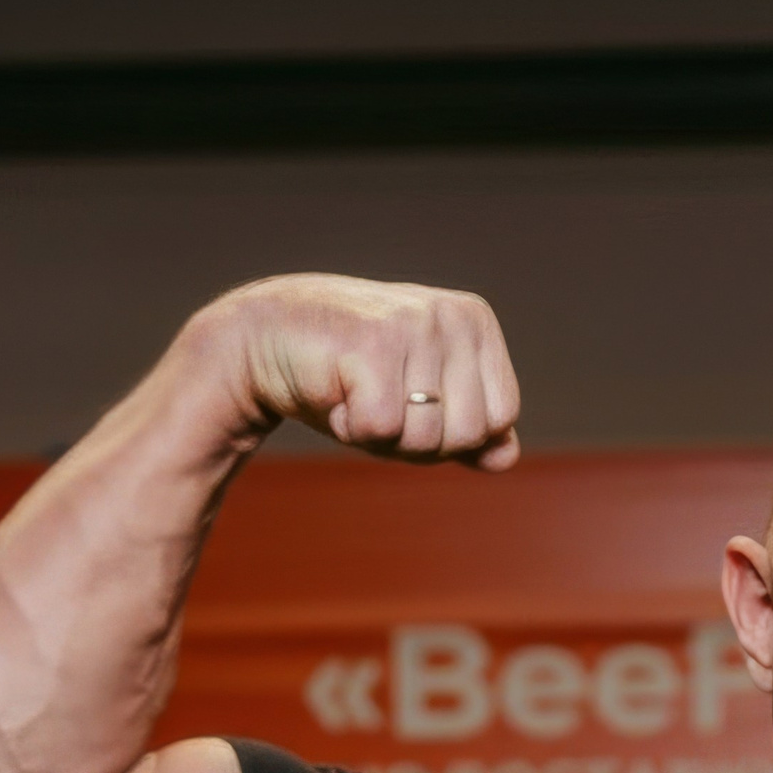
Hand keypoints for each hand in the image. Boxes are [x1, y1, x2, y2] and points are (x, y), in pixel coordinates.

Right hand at [189, 272, 520, 469]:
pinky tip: (334, 391)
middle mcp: (451, 315)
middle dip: (418, 440)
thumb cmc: (349, 377)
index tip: (408, 400)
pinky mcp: (372, 344)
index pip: (499, 419)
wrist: (265, 339)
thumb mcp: (419, 403)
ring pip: (426, 438)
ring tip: (355, 392)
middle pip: (466, 435)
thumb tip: (507, 457)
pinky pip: (382, 430)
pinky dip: (352, 430)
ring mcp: (413, 324)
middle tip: (377, 399)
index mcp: (474, 322)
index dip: (451, 435)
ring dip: (383, 437)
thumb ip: (470, 430)